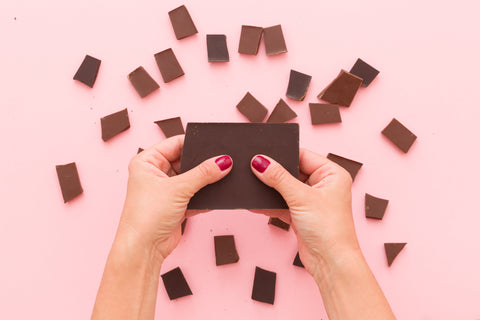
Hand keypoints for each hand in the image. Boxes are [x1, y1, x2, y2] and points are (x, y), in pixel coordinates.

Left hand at [118, 135, 232, 264]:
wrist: (144, 249)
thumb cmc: (146, 217)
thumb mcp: (178, 188)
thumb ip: (204, 173)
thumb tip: (223, 161)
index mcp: (147, 162)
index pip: (175, 143)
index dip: (195, 143)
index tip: (215, 143)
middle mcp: (155, 174)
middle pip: (186, 160)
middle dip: (203, 163)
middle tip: (222, 161)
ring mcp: (166, 190)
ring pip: (192, 178)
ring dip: (205, 181)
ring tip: (221, 177)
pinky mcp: (175, 205)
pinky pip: (195, 194)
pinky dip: (205, 196)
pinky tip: (216, 195)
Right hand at [250, 149, 360, 277]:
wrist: (330, 263)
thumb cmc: (329, 229)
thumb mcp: (301, 197)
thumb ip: (278, 178)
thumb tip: (260, 162)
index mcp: (332, 174)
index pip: (303, 155)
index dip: (283, 154)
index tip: (261, 153)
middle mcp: (323, 185)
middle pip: (292, 171)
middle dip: (274, 173)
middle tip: (254, 169)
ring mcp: (312, 200)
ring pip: (285, 188)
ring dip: (270, 189)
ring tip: (252, 186)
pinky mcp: (302, 214)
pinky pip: (282, 203)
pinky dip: (270, 204)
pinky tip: (255, 203)